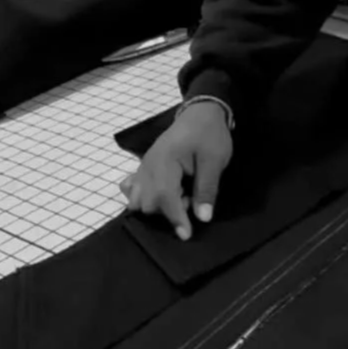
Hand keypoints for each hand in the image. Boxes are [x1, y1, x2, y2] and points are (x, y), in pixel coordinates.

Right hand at [119, 101, 233, 239]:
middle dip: (167, 210)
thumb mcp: (215, 160)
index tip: (186, 235)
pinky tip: (160, 193)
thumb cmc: (210, 135)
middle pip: (147, 203)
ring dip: (156, 205)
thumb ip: (207, 189)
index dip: (175, 219)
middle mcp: (148, 166)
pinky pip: (132, 187)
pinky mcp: (144, 168)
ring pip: (137, 199)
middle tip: (191, 198)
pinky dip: (142, 196)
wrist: (201, 113)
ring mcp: (143, 167)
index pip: (164, 197)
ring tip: (178, 196)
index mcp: (164, 161)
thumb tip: (203, 218)